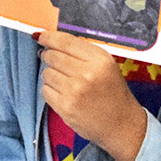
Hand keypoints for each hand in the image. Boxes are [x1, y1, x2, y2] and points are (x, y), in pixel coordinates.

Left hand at [37, 30, 147, 160]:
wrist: (120, 124)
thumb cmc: (113, 94)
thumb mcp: (107, 66)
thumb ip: (83, 53)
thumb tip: (52, 42)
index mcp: (99, 60)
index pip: (65, 42)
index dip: (49, 37)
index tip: (40, 36)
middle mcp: (86, 73)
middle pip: (52, 56)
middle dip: (48, 56)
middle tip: (52, 59)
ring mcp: (74, 91)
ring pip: (47, 73)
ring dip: (51, 75)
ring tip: (64, 81)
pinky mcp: (64, 107)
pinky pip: (45, 90)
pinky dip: (50, 90)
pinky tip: (63, 93)